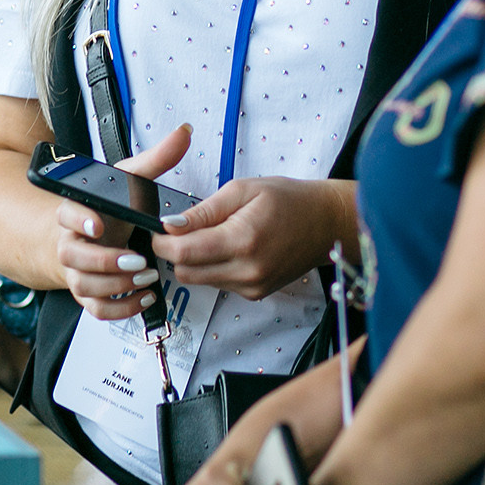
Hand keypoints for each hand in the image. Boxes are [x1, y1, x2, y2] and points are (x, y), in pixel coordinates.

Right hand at [52, 128, 190, 319]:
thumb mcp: (130, 180)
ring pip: (84, 285)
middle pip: (73, 256)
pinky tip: (143, 297)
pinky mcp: (88, 294)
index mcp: (76, 212)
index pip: (66, 214)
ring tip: (147, 278)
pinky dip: (119, 308)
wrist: (90, 236)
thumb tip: (184, 132)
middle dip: (104, 261)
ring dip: (115, 286)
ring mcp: (77, 271)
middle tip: (136, 260)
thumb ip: (156, 159)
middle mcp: (71, 243)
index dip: (79, 220)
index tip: (98, 224)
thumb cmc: (111, 207)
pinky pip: (96, 309)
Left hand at [154, 177, 356, 299]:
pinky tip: (230, 247)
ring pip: (200, 281)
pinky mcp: (255, 294)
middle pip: (186, 273)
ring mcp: (252, 287)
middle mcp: (247, 271)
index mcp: (242, 241)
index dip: (162, 242)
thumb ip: (204, 210)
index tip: (158, 229)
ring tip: (214, 233)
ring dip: (196, 260)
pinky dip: (214, 267)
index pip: (184, 253)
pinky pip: (219, 283)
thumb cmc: (288, 200)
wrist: (326, 223)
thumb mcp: (243, 190)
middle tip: (183, 228)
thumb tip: (170, 225)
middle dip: (176, 252)